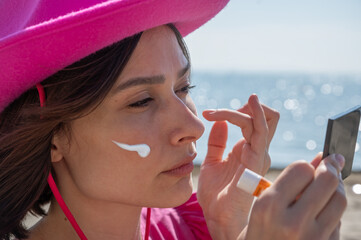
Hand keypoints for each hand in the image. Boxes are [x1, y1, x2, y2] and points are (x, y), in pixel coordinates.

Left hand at [197, 94, 278, 238]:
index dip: (232, 111)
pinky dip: (256, 113)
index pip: (251, 120)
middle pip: (266, 116)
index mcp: (246, 149)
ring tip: (217, 113)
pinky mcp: (257, 158)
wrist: (218, 217)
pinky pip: (262, 130)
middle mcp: (256, 149)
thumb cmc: (216, 194)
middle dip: (246, 106)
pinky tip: (248, 103)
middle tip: (219, 112)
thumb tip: (218, 122)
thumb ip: (217, 142)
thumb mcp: (212, 162)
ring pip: (263, 118)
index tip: (208, 114)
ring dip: (243, 108)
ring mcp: (259, 153)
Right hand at [245, 154, 346, 239]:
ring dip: (336, 189)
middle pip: (326, 181)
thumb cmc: (258, 233)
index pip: (301, 169)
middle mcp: (292, 221)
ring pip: (338, 200)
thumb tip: (321, 158)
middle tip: (332, 164)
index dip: (308, 165)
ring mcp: (311, 238)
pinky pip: (338, 222)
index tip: (311, 166)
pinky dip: (333, 212)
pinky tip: (322, 212)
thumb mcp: (263, 206)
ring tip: (327, 188)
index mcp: (269, 206)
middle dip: (331, 169)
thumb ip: (291, 183)